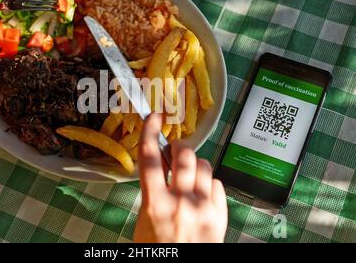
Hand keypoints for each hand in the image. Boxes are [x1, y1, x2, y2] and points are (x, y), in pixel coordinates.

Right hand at [134, 114, 227, 242]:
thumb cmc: (157, 248)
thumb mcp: (145, 220)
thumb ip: (153, 191)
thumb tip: (160, 164)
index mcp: (155, 205)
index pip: (149, 159)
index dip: (150, 132)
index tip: (153, 117)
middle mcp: (181, 203)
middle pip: (185, 156)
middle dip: (180, 147)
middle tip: (176, 149)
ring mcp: (204, 209)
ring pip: (206, 167)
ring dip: (196, 164)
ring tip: (190, 173)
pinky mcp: (220, 216)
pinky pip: (218, 185)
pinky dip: (210, 183)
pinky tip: (202, 192)